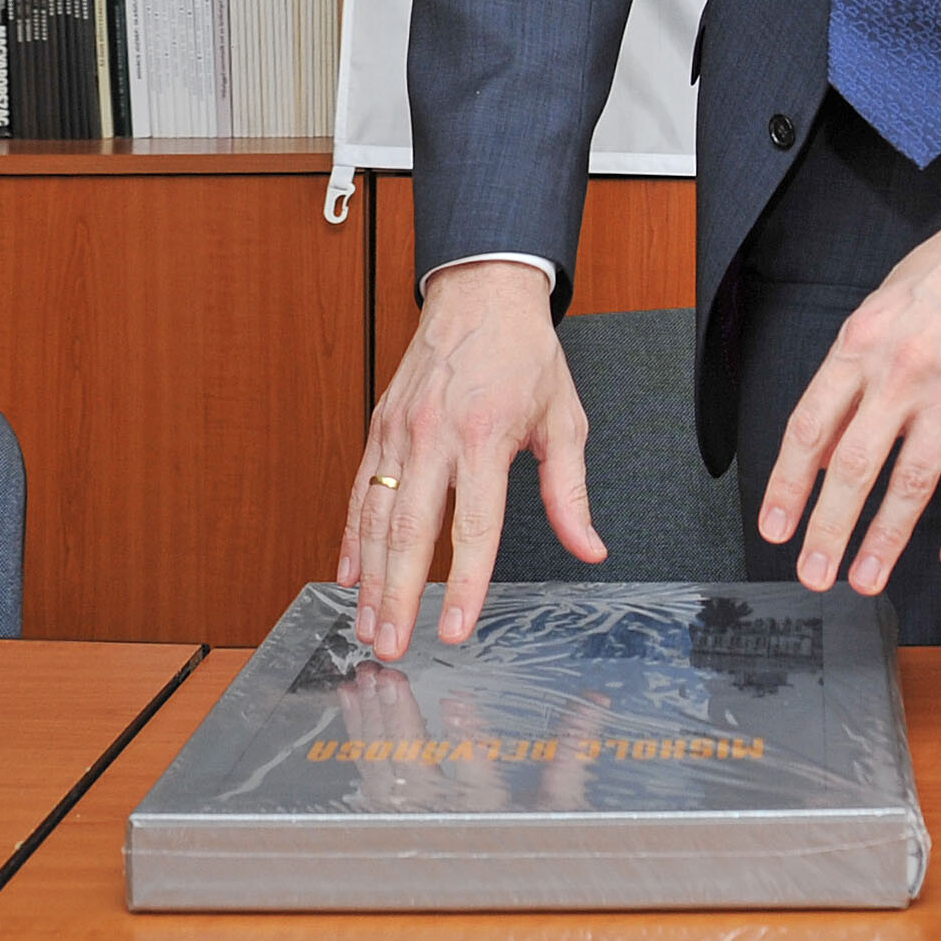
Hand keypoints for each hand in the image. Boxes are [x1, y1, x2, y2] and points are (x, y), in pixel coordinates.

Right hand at [341, 261, 603, 658]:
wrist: (481, 293)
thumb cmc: (524, 354)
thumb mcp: (564, 420)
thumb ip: (569, 492)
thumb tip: (589, 546)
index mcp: (485, 437)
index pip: (474, 528)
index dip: (465, 585)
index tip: (454, 629)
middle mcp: (434, 436)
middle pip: (412, 533)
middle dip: (400, 597)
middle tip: (392, 646)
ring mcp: (399, 432)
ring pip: (378, 518)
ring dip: (371, 579)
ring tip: (368, 625)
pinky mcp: (379, 427)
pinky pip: (361, 491)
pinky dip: (352, 537)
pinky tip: (350, 575)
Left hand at [759, 191, 940, 594]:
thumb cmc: (936, 281)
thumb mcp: (872, 316)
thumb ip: (843, 383)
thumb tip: (814, 450)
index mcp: (859, 348)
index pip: (809, 427)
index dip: (788, 484)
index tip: (776, 528)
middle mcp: (899, 373)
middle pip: (853, 465)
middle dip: (829, 528)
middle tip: (815, 573)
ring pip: (912, 480)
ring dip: (887, 537)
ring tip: (867, 577)